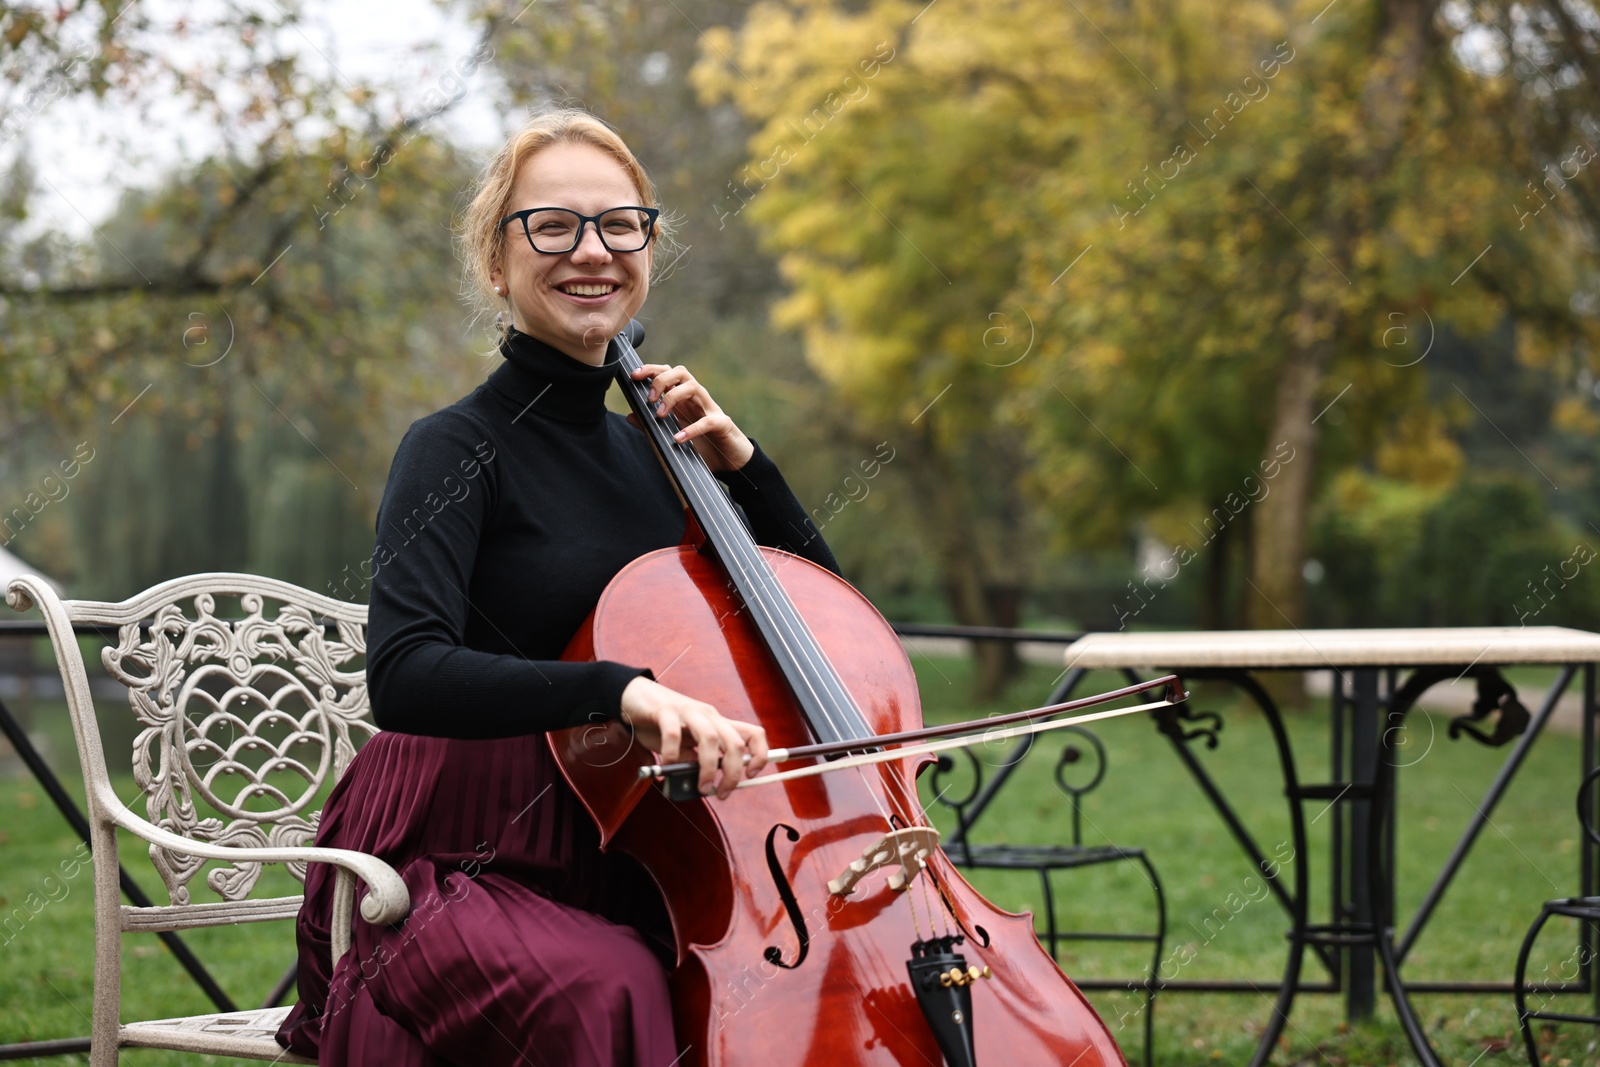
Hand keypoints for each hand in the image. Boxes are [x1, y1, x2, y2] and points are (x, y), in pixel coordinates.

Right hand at [619, 676, 767, 798]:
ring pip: (711, 738)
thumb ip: (695, 761)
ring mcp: (688, 711)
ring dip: (708, 768)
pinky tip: (668, 766)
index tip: (750, 776)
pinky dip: (673, 755)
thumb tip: (704, 783)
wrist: (635, 696)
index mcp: (718, 724)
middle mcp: (709, 715)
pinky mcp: (665, 710)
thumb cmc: (662, 723)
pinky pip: (673, 734)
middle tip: (722, 793)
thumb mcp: (684, 746)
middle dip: (733, 773)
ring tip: (701, 787)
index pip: (754, 734)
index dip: (760, 755)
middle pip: (736, 742)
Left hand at [629, 363, 754, 471]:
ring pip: (694, 387)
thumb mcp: (672, 434)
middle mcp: (697, 399)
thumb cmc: (702, 445)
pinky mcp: (722, 424)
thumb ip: (652, 426)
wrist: (730, 462)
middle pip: (681, 373)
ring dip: (673, 397)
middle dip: (661, 380)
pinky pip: (707, 421)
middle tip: (649, 399)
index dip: (652, 370)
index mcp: (685, 398)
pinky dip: (691, 429)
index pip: (669, 374)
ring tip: (660, 415)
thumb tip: (630, 416)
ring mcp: (710, 409)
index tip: (635, 376)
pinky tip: (678, 438)